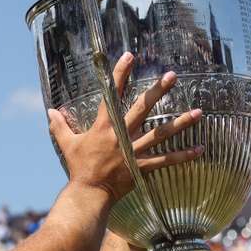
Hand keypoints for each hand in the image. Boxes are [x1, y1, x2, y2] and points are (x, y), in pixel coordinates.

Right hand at [48, 52, 202, 202]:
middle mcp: (121, 135)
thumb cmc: (78, 168)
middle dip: (157, 91)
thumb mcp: (67, 144)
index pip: (112, 94)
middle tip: (172, 76)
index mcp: (104, 127)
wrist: (89, 193)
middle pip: (142, 109)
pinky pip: (166, 160)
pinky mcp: (142, 167)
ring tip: (198, 112)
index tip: (129, 57)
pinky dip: (183, 156)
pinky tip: (200, 149)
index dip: (120, 74)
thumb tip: (49, 111)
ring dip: (180, 123)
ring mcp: (134, 151)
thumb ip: (60, 126)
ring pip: (161, 134)